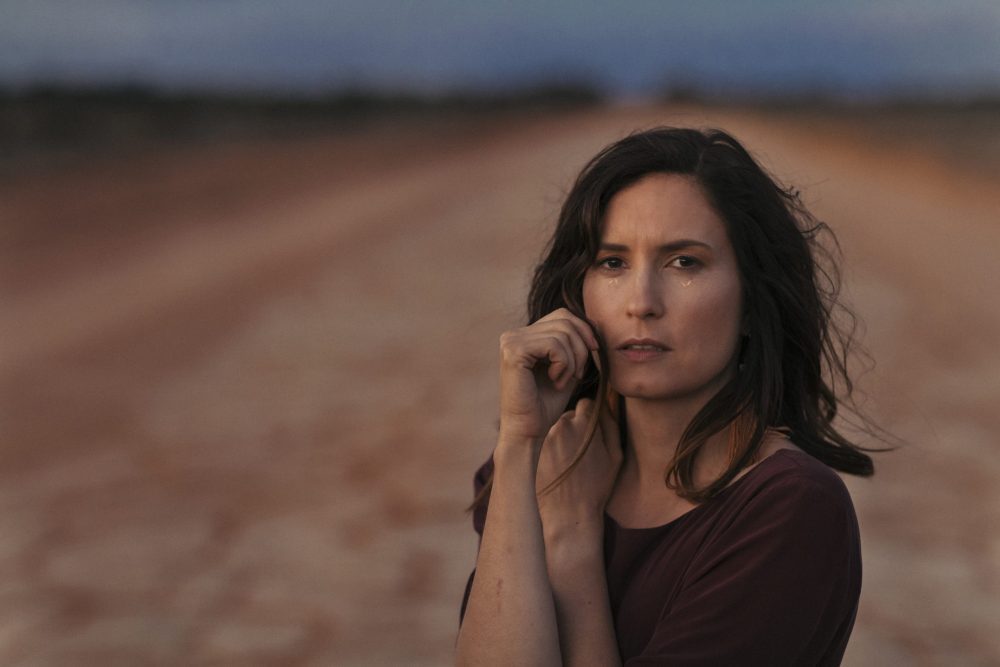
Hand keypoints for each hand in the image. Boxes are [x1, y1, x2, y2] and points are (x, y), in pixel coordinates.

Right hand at [498, 308, 598, 441]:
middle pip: (565, 321)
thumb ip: (575, 344)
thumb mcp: (567, 367)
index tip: (591, 354)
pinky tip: (555, 381)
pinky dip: (563, 364)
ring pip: (562, 333)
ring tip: (563, 381)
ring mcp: (511, 341)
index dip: (583, 331)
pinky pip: (554, 345)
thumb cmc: (546, 403)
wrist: (529, 429)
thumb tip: (594, 323)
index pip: (562, 315)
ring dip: (572, 361)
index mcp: (524, 335)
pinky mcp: (513, 352)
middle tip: (577, 374)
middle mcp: (513, 334)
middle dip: (581, 348)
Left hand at [536, 398, 622, 548]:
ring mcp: (546, 436)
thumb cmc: (596, 487)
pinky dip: (550, 448)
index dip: (589, 418)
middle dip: (575, 427)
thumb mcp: (615, 456)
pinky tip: (556, 466)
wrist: (569, 513)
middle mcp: (564, 425)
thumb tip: (606, 407)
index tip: (590, 432)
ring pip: (556, 427)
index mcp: (586, 424)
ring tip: (568, 461)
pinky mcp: (534, 448)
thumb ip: (611, 426)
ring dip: (562, 437)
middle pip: (570, 415)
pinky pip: (544, 440)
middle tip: (580, 450)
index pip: (585, 404)